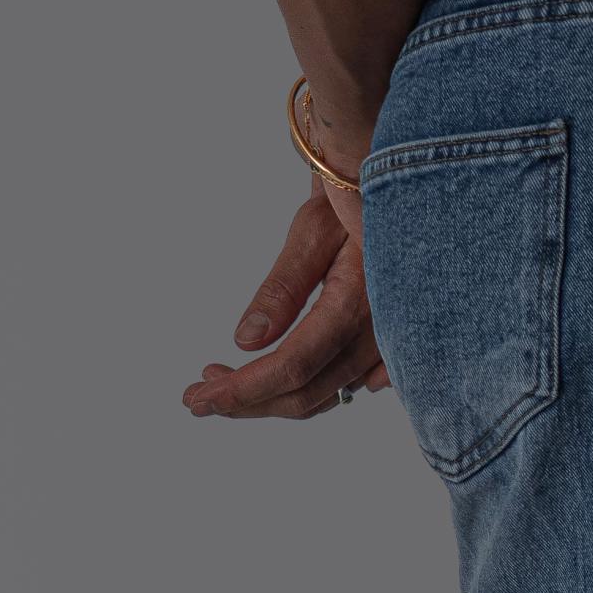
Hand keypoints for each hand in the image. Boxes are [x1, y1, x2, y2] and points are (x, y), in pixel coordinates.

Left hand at [183, 179, 389, 423]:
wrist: (394, 191)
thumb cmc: (350, 198)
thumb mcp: (311, 231)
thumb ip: (283, 289)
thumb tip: (246, 340)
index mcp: (356, 307)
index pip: (292, 367)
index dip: (243, 390)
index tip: (200, 398)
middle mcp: (377, 338)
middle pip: (304, 395)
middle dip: (246, 402)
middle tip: (198, 396)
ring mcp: (387, 349)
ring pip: (322, 397)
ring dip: (269, 397)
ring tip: (224, 379)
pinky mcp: (387, 350)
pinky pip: (343, 387)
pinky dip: (304, 390)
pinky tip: (273, 378)